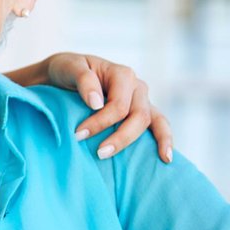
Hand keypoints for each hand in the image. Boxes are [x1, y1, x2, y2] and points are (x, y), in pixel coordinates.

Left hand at [33, 53, 173, 163]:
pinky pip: (159, 125)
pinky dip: (165, 140)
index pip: (119, 105)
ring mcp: (142, 100)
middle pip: (138, 116)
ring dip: (145, 142)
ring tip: (145, 161)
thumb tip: (97, 104)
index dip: (101, 122)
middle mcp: (137, 87)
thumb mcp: (69, 67)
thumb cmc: (67, 71)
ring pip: (152, 122)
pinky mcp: (141, 112)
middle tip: (99, 153)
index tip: (78, 135)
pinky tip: (166, 158)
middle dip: (120, 137)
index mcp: (122, 75)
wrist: (64, 75)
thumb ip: (84, 80)